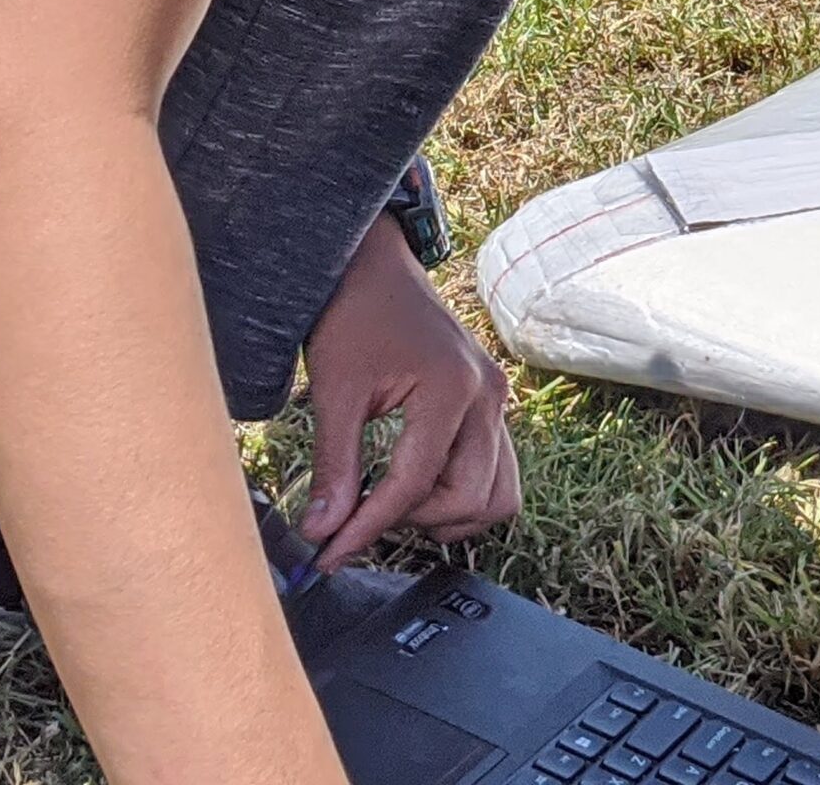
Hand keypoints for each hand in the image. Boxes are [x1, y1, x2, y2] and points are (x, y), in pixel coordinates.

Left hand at [298, 215, 519, 570]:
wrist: (373, 265)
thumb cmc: (354, 315)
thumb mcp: (335, 390)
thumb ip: (334, 464)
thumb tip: (322, 531)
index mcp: (452, 387)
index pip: (414, 484)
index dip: (368, 527)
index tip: (329, 553)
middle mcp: (488, 395)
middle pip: (470, 498)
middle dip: (412, 521)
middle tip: (360, 518)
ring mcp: (497, 399)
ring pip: (497, 493)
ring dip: (448, 515)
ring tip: (393, 505)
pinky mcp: (491, 403)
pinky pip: (496, 470)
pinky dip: (462, 492)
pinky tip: (416, 487)